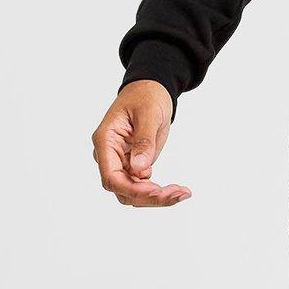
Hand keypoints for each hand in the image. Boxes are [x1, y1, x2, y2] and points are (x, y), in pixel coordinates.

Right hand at [92, 81, 190, 206]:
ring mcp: (122, 163)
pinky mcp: (134, 166)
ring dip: (157, 198)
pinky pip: (144, 187)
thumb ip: (144, 141)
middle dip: (149, 197)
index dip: (132, 189)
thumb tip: (140, 169)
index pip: (111, 177)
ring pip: (133, 193)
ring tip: (183, 193)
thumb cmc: (146, 97)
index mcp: (105, 141)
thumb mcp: (149, 114)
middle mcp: (109, 156)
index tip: (156, 190)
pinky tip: (180, 190)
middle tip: (177, 193)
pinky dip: (161, 192)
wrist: (150, 90)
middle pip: (122, 190)